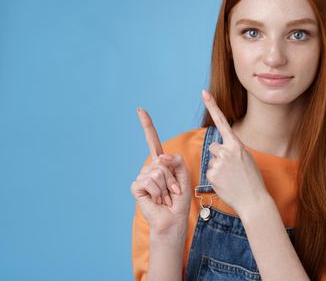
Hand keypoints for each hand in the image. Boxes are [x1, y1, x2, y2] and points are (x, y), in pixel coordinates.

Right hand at [130, 107, 191, 236]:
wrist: (174, 219)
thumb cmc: (180, 199)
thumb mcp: (184, 175)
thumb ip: (176, 161)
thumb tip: (159, 157)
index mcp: (161, 163)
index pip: (152, 140)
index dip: (147, 125)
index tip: (140, 109)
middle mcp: (150, 167)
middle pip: (161, 159)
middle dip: (172, 177)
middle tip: (173, 191)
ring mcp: (142, 176)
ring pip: (157, 171)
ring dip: (167, 187)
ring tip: (166, 197)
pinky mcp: (137, 187)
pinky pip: (149, 181)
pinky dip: (159, 192)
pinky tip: (158, 200)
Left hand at [201, 90, 269, 215]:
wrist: (254, 201)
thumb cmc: (252, 180)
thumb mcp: (247, 159)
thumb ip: (233, 150)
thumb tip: (218, 149)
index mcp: (237, 145)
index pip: (222, 121)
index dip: (212, 106)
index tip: (203, 93)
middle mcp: (227, 151)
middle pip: (213, 146)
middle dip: (219, 155)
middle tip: (231, 169)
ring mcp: (218, 163)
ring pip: (211, 160)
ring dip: (217, 167)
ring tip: (230, 177)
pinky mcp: (212, 175)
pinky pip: (209, 172)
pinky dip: (216, 178)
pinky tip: (226, 184)